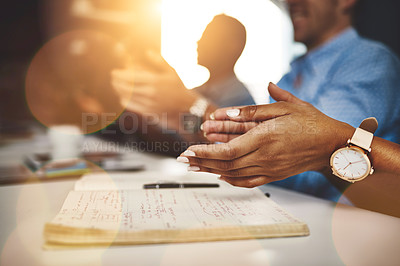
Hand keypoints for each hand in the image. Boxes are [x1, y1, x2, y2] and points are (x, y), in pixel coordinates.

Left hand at [111, 51, 201, 130]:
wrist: (188, 107)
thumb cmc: (180, 88)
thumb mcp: (172, 71)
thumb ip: (159, 61)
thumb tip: (148, 52)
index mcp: (155, 80)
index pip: (131, 77)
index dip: (119, 75)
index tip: (114, 72)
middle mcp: (150, 93)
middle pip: (126, 87)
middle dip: (116, 82)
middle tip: (113, 79)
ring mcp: (148, 104)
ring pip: (126, 97)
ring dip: (119, 91)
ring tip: (116, 86)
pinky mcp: (148, 112)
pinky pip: (131, 106)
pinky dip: (124, 101)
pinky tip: (123, 97)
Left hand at [178, 83, 354, 187]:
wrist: (333, 145)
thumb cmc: (312, 122)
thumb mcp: (287, 107)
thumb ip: (257, 108)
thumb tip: (232, 107)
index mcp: (266, 138)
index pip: (228, 150)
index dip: (206, 152)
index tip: (189, 150)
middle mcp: (265, 157)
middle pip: (226, 164)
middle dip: (201, 162)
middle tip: (182, 160)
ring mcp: (269, 169)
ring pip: (233, 174)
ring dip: (211, 170)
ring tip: (194, 167)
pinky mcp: (274, 175)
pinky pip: (248, 182)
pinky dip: (230, 180)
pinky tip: (219, 175)